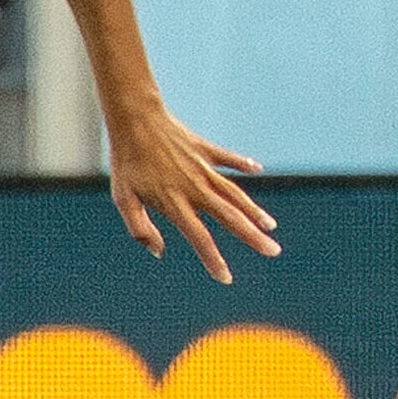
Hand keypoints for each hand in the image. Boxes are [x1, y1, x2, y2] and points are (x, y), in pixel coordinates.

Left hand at [106, 99, 279, 285]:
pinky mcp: (204, 148)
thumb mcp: (123, 199)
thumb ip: (139, 228)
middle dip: (253, 237)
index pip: (200, 238)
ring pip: (234, 192)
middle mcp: (195, 188)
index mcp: (175, 203)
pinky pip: (227, 158)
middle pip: (229, 217)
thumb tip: (158, 252)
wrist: (134, 119)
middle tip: (274, 252)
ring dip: (254, 210)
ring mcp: (202, 167)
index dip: (213, 260)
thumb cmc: (126, 162)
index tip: (226, 278)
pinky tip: (256, 169)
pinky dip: (241, 163)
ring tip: (270, 226)